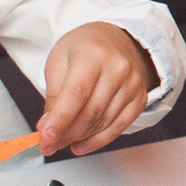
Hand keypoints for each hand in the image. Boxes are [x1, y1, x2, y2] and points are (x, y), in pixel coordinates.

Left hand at [39, 24, 157, 157]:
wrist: (113, 40)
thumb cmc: (83, 50)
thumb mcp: (58, 63)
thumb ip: (54, 97)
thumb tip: (47, 129)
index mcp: (93, 54)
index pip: (77, 93)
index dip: (61, 118)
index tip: (46, 137)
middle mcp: (118, 68)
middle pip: (91, 112)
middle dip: (66, 133)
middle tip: (47, 145)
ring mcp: (132, 83)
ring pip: (103, 122)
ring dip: (79, 138)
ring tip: (61, 142)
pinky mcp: (140, 98)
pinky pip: (119, 127)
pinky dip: (98, 140)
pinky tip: (81, 145)